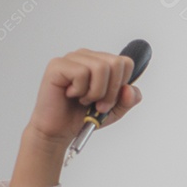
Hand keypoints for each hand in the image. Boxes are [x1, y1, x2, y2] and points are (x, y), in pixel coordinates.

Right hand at [7, 49, 143, 186]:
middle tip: (98, 104)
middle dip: (111, 91)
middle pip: (116, 63)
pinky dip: (80, 91)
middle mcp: (87, 56)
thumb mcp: (115, 110)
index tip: (110, 99)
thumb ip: (129, 99)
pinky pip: (81, 73)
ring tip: (84, 100)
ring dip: (96, 92)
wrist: (60, 130)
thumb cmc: (83, 116)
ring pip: (100, 68)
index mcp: (101, 62)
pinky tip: (71, 95)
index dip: (122, 84)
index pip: (126, 62)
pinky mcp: (57, 65)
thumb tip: (129, 88)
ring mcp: (72, 58)